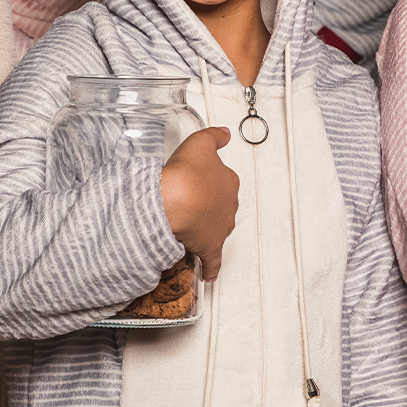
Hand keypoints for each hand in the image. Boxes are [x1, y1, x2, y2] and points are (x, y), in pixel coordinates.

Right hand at [160, 126, 237, 280]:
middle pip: (220, 206)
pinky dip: (210, 268)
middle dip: (208, 206)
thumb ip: (214, 136)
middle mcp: (229, 206)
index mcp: (229, 182)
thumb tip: (226, 133)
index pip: (223, 181)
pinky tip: (207, 273)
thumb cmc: (186, 173)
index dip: (209, 181)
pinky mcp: (210, 248)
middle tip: (190, 203)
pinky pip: (213, 261)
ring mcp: (221, 229)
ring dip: (206, 231)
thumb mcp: (200, 143)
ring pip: (216, 230)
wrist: (177, 201)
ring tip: (190, 230)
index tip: (198, 182)